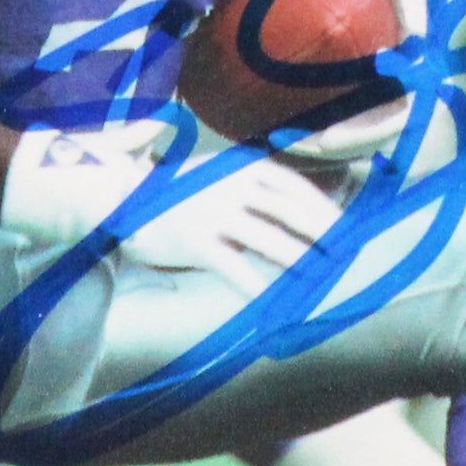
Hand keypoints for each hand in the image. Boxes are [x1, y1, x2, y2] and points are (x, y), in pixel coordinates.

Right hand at [0, 126, 338, 274]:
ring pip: (267, 238)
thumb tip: (303, 215)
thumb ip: (254, 188)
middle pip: (287, 211)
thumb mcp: (219, 176)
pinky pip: (233, 267)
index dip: (321, 208)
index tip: (343, 229)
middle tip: (342, 255)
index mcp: (240, 165)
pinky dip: (257, 285)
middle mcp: (229, 185)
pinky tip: (273, 301)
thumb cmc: (179, 194)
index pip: (292, 186)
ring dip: (298, 259)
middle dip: (320, 234)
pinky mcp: (194, 242)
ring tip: (318, 277)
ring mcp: (211, 212)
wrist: (123, 199)